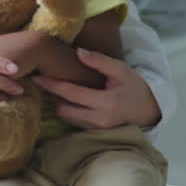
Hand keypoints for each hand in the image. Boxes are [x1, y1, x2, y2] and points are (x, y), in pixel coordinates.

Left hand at [32, 48, 160, 129]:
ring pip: (67, 117)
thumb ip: (100, 61)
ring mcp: (96, 129)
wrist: (148, 110)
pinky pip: (74, 122)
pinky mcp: (94, 133)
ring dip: (58, 103)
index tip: (37, 76)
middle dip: (52, 95)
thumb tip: (78, 52)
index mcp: (106, 103)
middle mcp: (99, 120)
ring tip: (52, 88)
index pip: (72, 94)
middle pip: (64, 109)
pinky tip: (64, 98)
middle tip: (42, 80)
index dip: (52, 84)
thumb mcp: (121, 70)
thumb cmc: (134, 87)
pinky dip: (67, 110)